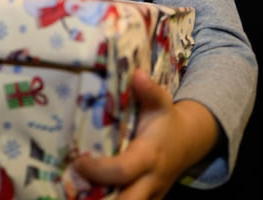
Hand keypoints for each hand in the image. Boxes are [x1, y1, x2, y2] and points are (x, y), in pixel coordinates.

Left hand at [71, 69, 218, 199]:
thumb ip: (149, 91)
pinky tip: (87, 193)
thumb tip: (137, 75)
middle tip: (73, 186)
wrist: (189, 141)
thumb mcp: (161, 102)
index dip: (97, 170)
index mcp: (149, 156)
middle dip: (99, 199)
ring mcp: (151, 195)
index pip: (122, 171)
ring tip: (77, 190)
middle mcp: (151, 181)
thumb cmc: (166, 120)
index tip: (77, 162)